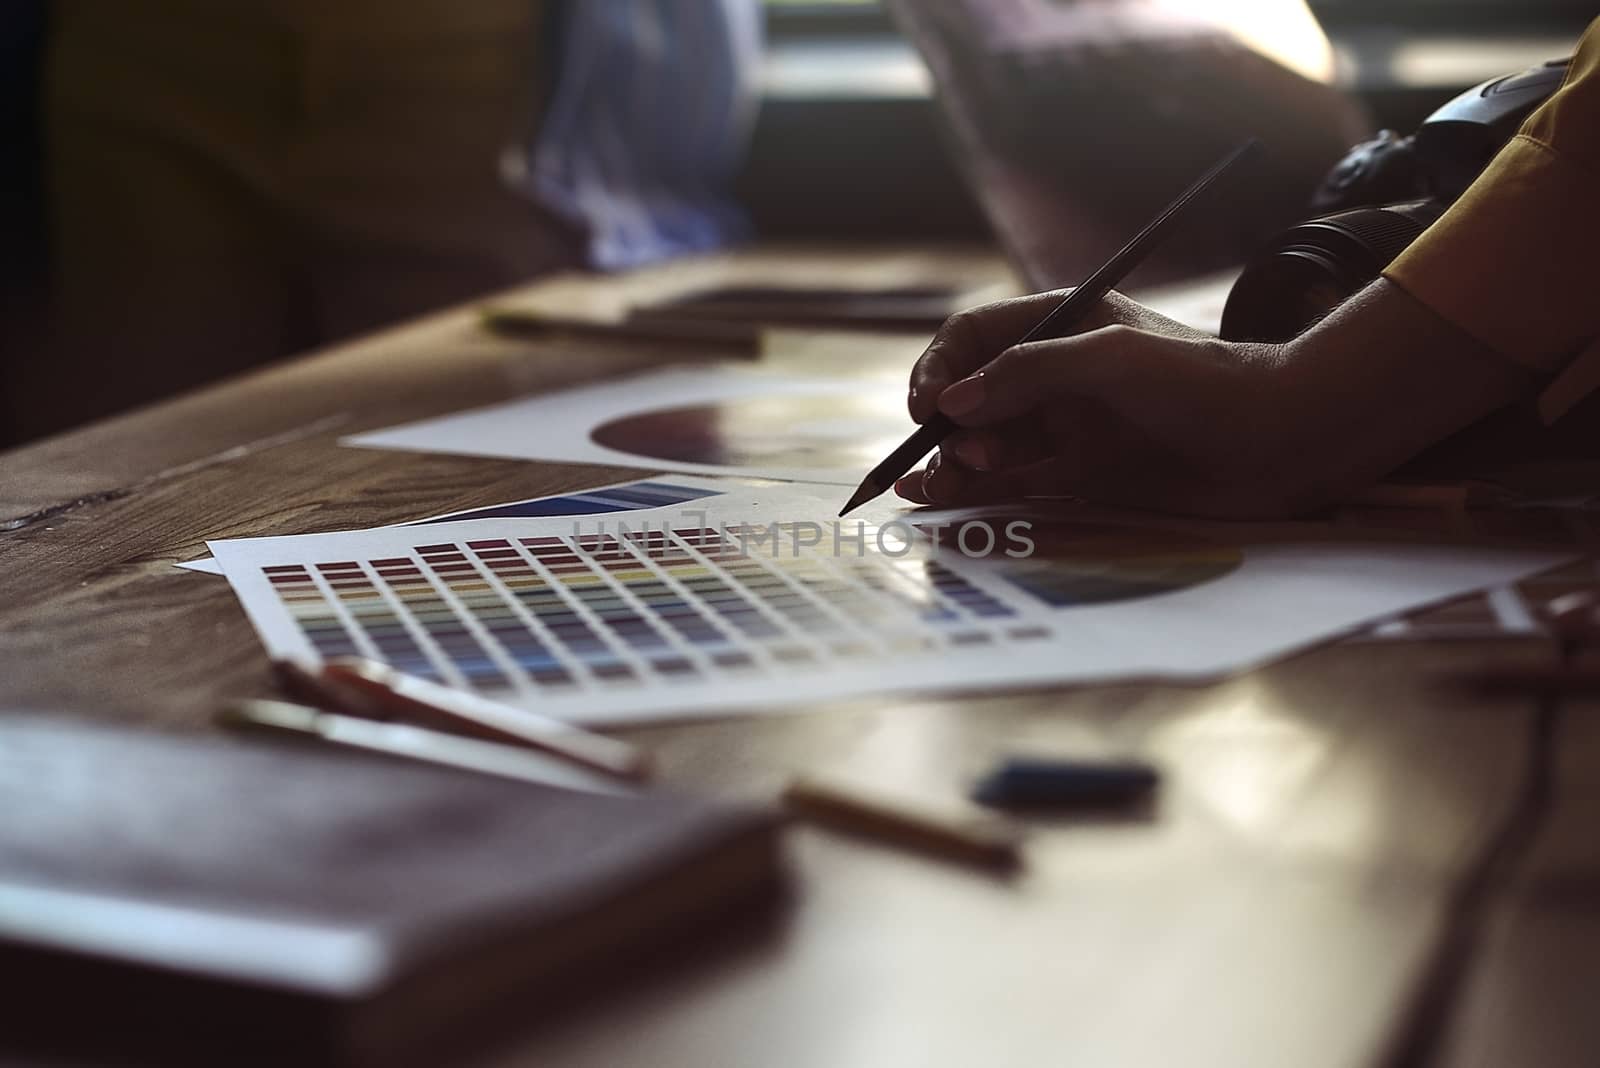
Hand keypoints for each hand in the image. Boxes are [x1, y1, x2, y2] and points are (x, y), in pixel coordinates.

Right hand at [899, 281, 1532, 517]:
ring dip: (950, 463)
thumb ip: (1031, 374)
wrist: (1281, 440)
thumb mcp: (1114, 359)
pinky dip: (970, 493)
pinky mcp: (1077, 478)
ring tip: (933, 487)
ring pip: (982, 444)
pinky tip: (935, 501)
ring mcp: (1064, 429)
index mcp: (1062, 327)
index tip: (930, 403)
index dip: (942, 366)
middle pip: (970, 395)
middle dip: (945, 424)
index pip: (975, 336)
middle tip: (955, 453)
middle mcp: (1055, 378)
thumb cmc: (1205, 382)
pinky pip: (1008, 484)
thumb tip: (953, 403)